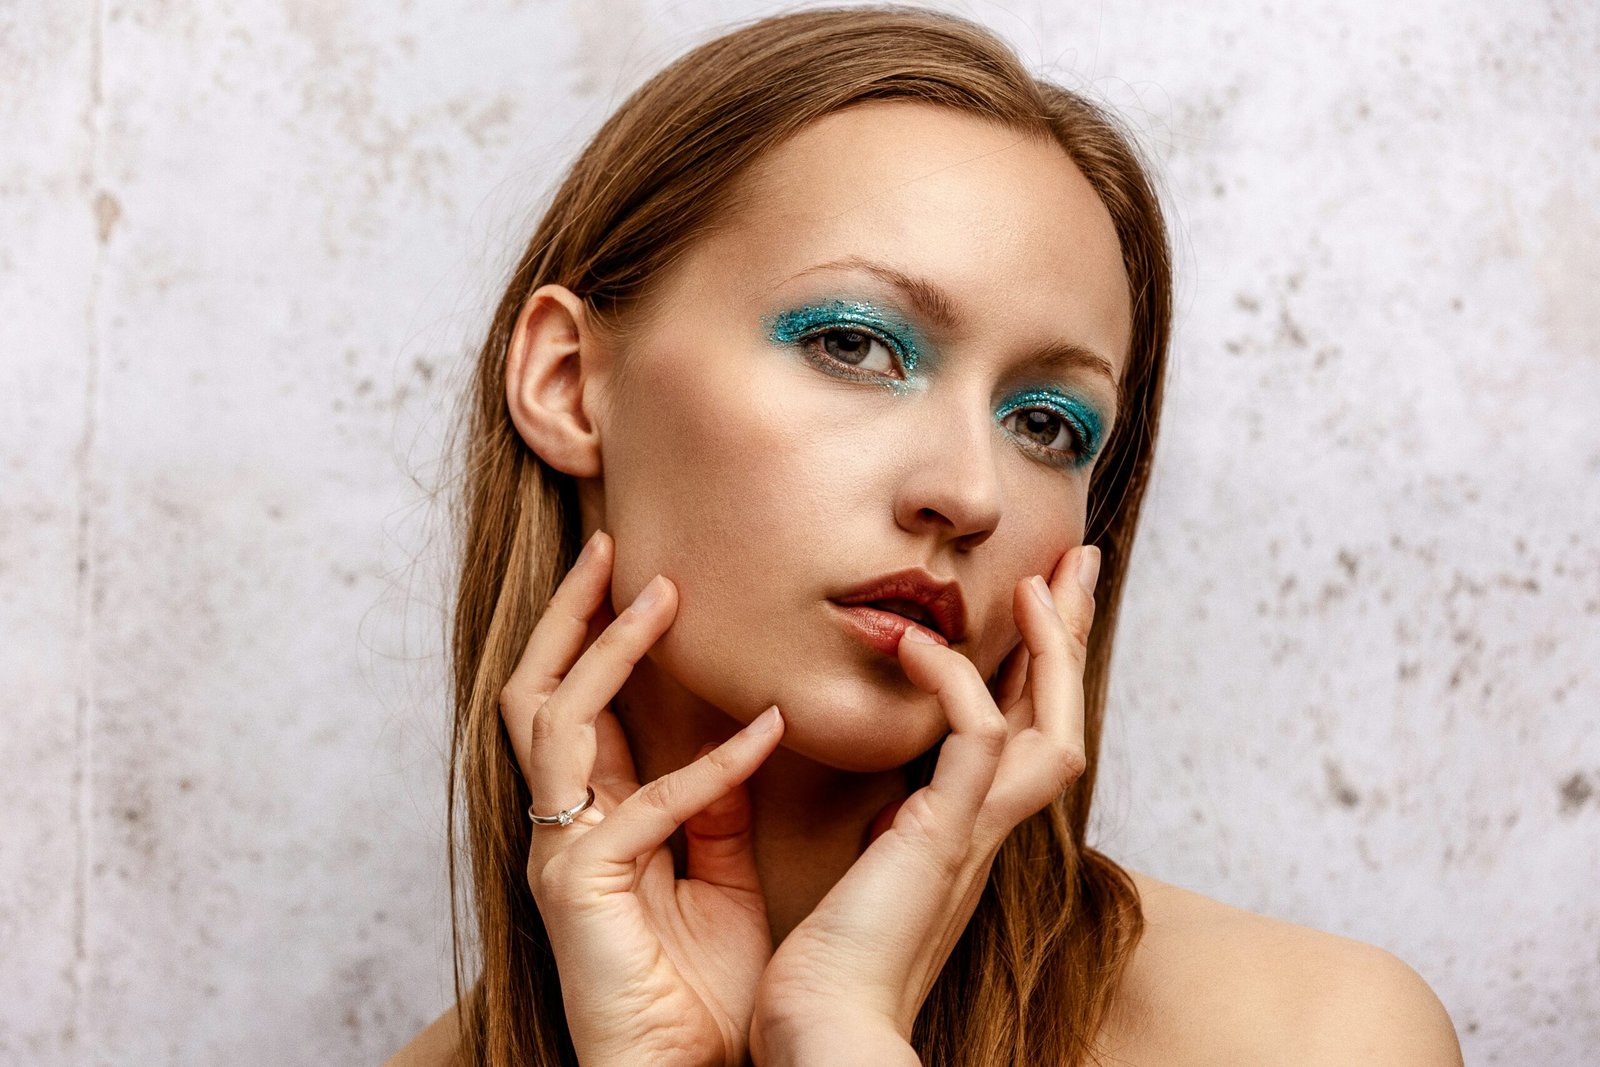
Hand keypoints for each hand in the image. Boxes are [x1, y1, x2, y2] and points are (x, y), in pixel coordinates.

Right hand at [499, 530, 785, 1066]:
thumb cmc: (701, 995)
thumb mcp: (718, 879)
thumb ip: (712, 809)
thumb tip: (741, 737)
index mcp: (591, 820)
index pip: (574, 705)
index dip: (596, 635)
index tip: (636, 572)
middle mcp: (560, 827)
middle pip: (535, 692)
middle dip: (569, 615)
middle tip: (613, 548)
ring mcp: (559, 854)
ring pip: (556, 719)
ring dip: (610, 651)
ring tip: (661, 596)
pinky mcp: (579, 888)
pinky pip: (644, 805)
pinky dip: (708, 765)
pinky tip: (765, 734)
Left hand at [748, 544, 1099, 1063]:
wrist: (827, 1031)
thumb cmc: (836, 961)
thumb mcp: (875, 869)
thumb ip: (898, 826)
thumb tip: (892, 794)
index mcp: (974, 830)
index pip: (1027, 727)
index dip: (1041, 663)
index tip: (1038, 598)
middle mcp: (992, 828)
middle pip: (1062, 713)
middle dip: (1073, 635)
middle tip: (1081, 559)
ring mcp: (975, 834)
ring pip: (1050, 724)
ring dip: (1050, 646)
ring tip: (1039, 580)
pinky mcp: (944, 837)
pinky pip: (974, 738)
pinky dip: (955, 681)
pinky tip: (918, 642)